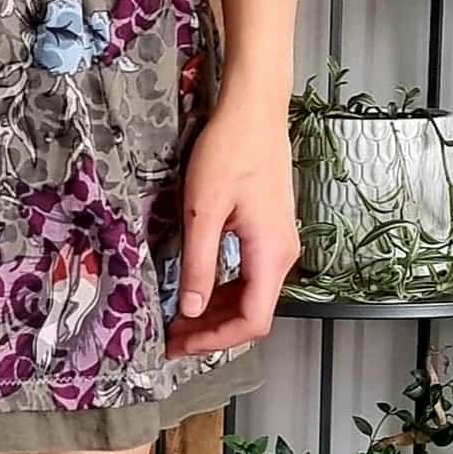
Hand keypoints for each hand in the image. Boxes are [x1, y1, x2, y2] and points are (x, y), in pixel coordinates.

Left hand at [164, 90, 300, 359]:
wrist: (254, 109)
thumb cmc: (229, 152)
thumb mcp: (204, 209)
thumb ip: (198, 262)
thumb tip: (190, 309)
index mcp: (271, 255)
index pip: (252, 321)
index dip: (215, 340)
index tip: (179, 344)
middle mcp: (282, 255)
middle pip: (252, 312)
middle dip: (211, 329)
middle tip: (170, 335)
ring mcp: (278, 242)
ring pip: (250, 294)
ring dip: (215, 310)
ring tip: (178, 316)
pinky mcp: (269, 230)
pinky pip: (249, 273)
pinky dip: (223, 288)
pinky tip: (196, 286)